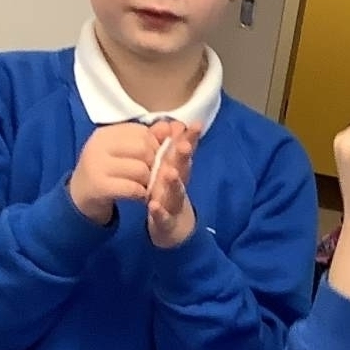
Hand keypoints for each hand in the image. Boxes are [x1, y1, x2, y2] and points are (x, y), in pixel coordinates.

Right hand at [69, 122, 156, 225]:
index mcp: (106, 133)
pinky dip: (141, 194)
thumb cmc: (106, 171)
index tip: (154, 159)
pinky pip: (132, 188)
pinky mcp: (99, 186)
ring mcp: (97, 165)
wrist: (80, 196)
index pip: (142, 132)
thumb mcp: (122, 152)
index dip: (155, 146)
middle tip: (153, 175)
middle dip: (154, 164)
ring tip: (146, 186)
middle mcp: (99, 145)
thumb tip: (168, 126)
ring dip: (149, 181)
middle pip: (143, 149)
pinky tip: (139, 196)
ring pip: (140, 169)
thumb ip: (146, 139)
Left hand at [145, 119, 201, 248]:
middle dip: (184, 157)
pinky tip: (153, 206)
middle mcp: (179, 184)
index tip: (195, 124)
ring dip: (174, 182)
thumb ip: (173, 147)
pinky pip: (162, 216)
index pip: (185, 151)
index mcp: (178, 169)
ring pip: (175, 192)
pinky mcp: (165, 220)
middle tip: (184, 145)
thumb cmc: (170, 191)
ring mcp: (173, 203)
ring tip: (170, 172)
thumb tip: (175, 122)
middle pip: (183, 168)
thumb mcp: (171, 168)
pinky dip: (159, 212)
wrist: (174, 227)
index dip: (191, 138)